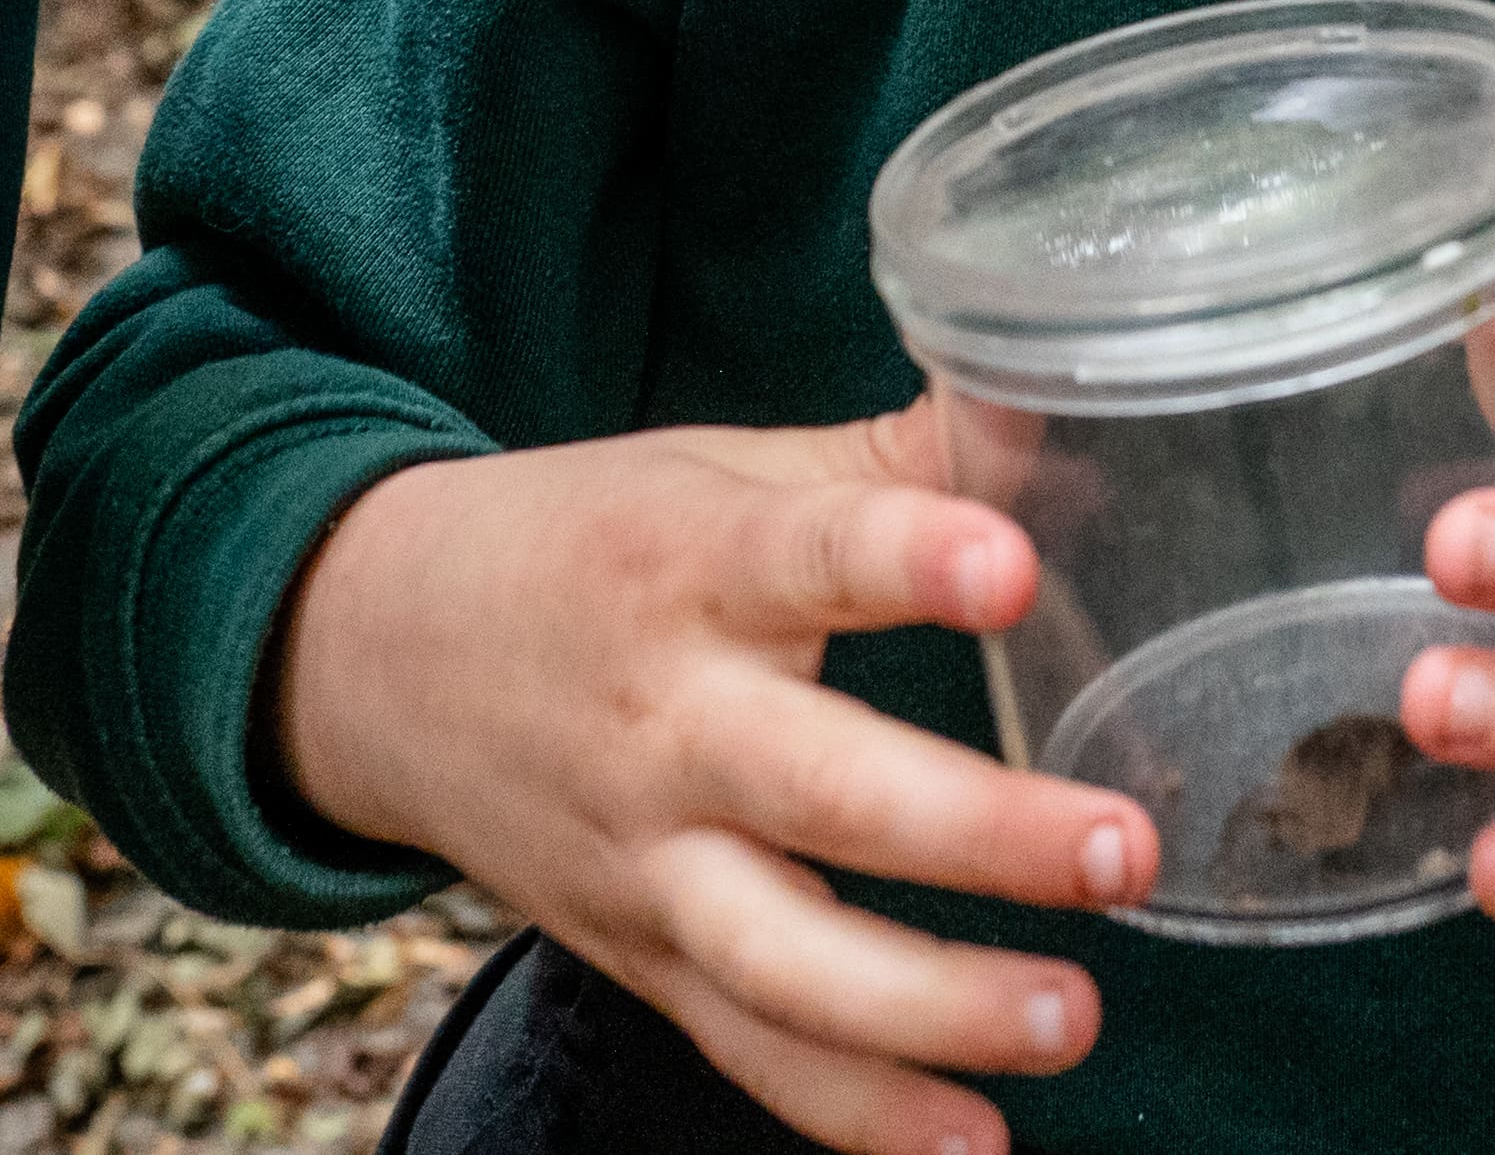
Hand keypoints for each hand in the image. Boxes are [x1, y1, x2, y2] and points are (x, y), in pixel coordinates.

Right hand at [274, 409, 1163, 1154]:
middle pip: (820, 789)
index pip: (806, 555)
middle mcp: (664, 722)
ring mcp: (645, 859)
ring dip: (931, 1007)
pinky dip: (859, 1116)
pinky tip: (975, 1143)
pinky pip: (751, 1054)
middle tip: (1120, 846)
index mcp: (691, 564)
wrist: (373, 656)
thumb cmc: (591, 546)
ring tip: (1068, 1017)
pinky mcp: (639, 958)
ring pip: (785, 958)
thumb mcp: (720, 472)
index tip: (1011, 570)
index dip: (906, 559)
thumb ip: (897, 464)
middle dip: (976, 832)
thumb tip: (1068, 412)